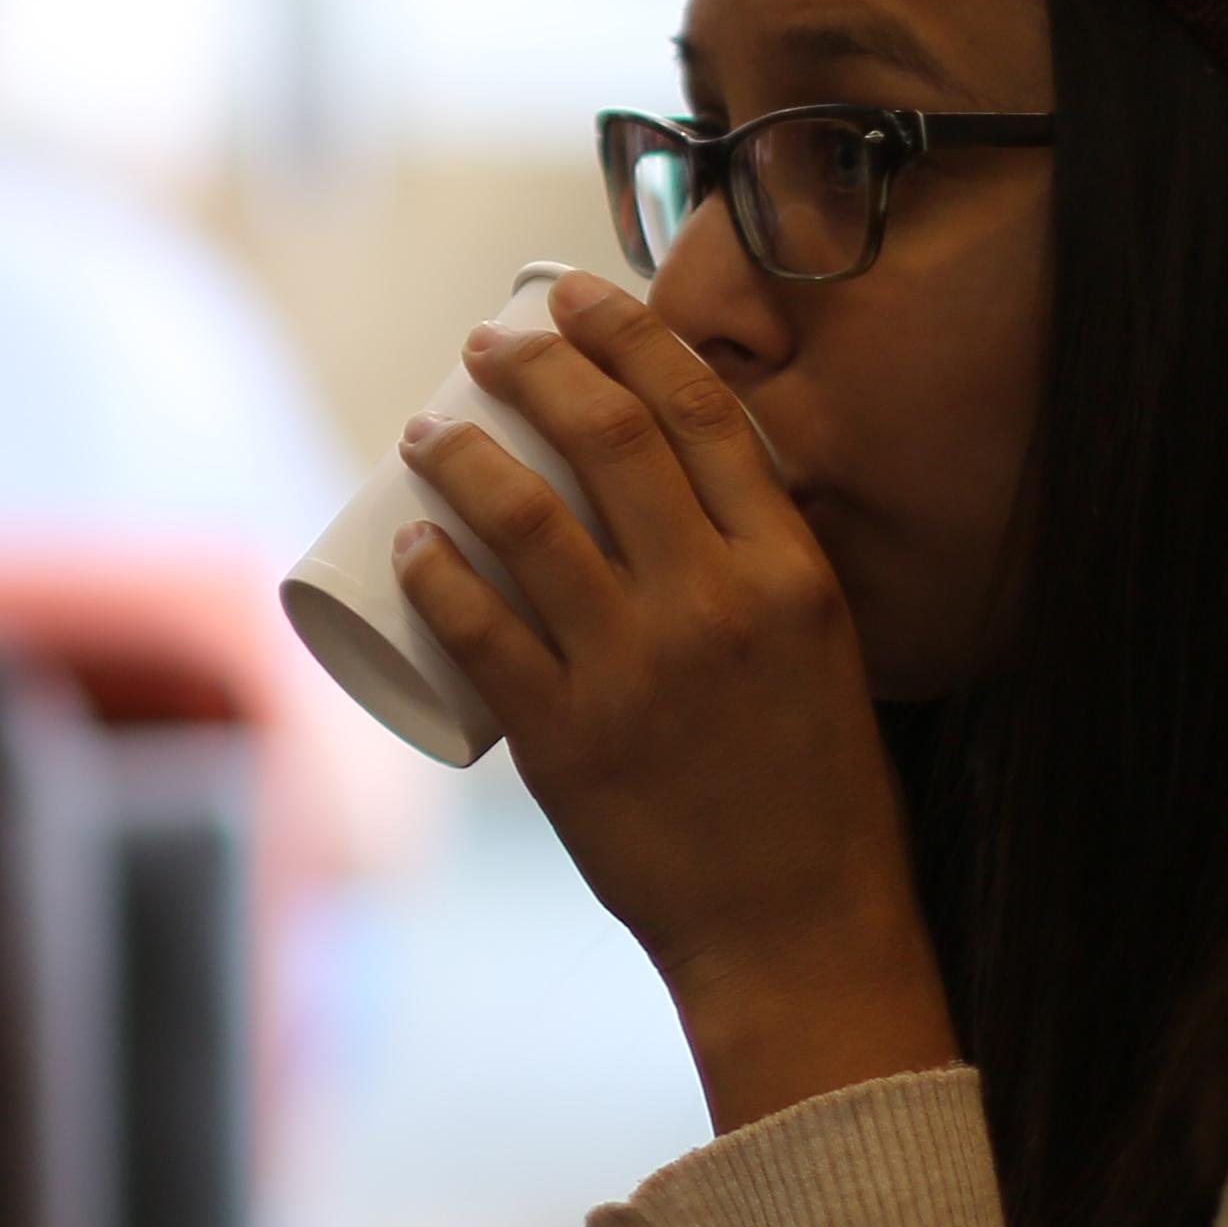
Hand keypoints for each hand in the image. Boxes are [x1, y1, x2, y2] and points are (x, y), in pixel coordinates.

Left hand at [396, 272, 956, 1129]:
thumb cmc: (814, 794)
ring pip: (527, 519)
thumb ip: (761, 571)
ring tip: (425, 432)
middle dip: (537, 366)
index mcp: (790, 570)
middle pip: (610, 438)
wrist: (799, 928)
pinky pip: (483, 632)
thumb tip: (676, 497)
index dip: (631, 337)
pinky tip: (406, 542)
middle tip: (489, 343)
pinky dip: (436, 575)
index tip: (578, 299)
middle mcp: (716, 601)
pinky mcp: (569, 739)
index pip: (703, 413)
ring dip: (462, 455)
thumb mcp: (821, 652)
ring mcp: (637, 669)